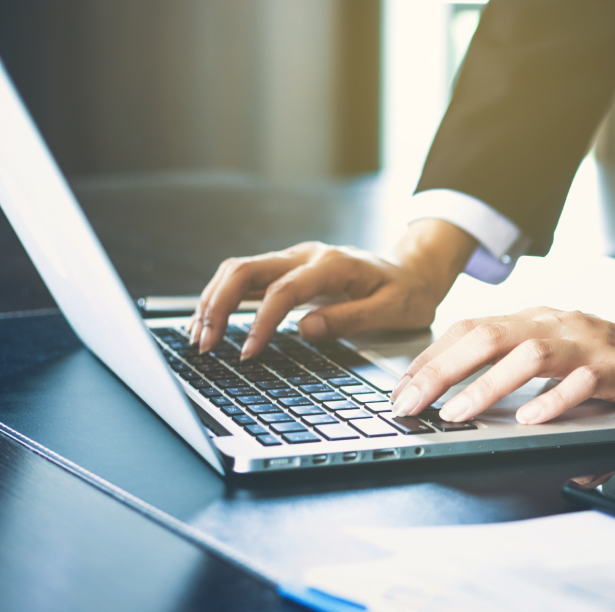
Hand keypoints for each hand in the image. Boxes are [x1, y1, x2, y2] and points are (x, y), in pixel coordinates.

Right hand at [188, 218, 476, 358]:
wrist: (415, 271)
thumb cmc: (407, 293)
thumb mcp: (392, 310)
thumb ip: (349, 319)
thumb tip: (304, 329)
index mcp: (333, 264)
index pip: (284, 290)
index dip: (261, 322)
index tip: (249, 352)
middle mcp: (307, 255)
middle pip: (246, 270)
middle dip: (218, 305)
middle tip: (205, 344)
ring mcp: (295, 260)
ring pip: (239, 270)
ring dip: (213, 300)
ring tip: (199, 336)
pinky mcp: (289, 270)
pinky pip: (247, 279)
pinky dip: (224, 298)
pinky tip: (211, 322)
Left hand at [389, 295, 614, 422]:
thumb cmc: (607, 358)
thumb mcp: (553, 357)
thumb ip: (511, 373)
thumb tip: (457, 407)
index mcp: (534, 320)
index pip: (469, 328)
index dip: (430, 358)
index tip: (400, 390)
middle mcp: (554, 324)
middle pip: (486, 335)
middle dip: (440, 369)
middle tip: (410, 403)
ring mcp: (586, 344)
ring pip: (528, 354)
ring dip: (486, 385)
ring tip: (456, 414)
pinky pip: (581, 383)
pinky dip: (552, 401)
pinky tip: (529, 420)